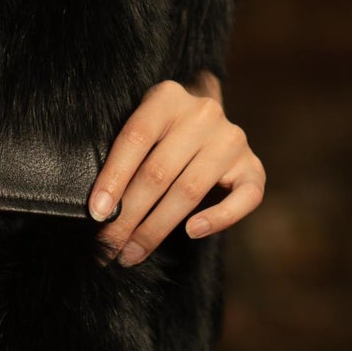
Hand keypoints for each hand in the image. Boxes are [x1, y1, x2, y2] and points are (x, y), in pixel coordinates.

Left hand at [88, 74, 264, 267]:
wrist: (206, 124)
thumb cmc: (161, 135)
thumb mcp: (142, 130)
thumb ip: (125, 154)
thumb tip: (99, 207)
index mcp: (168, 97)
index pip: (135, 138)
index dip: (113, 178)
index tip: (97, 213)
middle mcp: (203, 114)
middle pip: (159, 171)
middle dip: (129, 215)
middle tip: (108, 246)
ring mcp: (231, 140)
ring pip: (189, 190)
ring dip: (156, 228)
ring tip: (132, 253)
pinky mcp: (254, 166)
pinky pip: (242, 199)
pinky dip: (216, 219)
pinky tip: (190, 233)